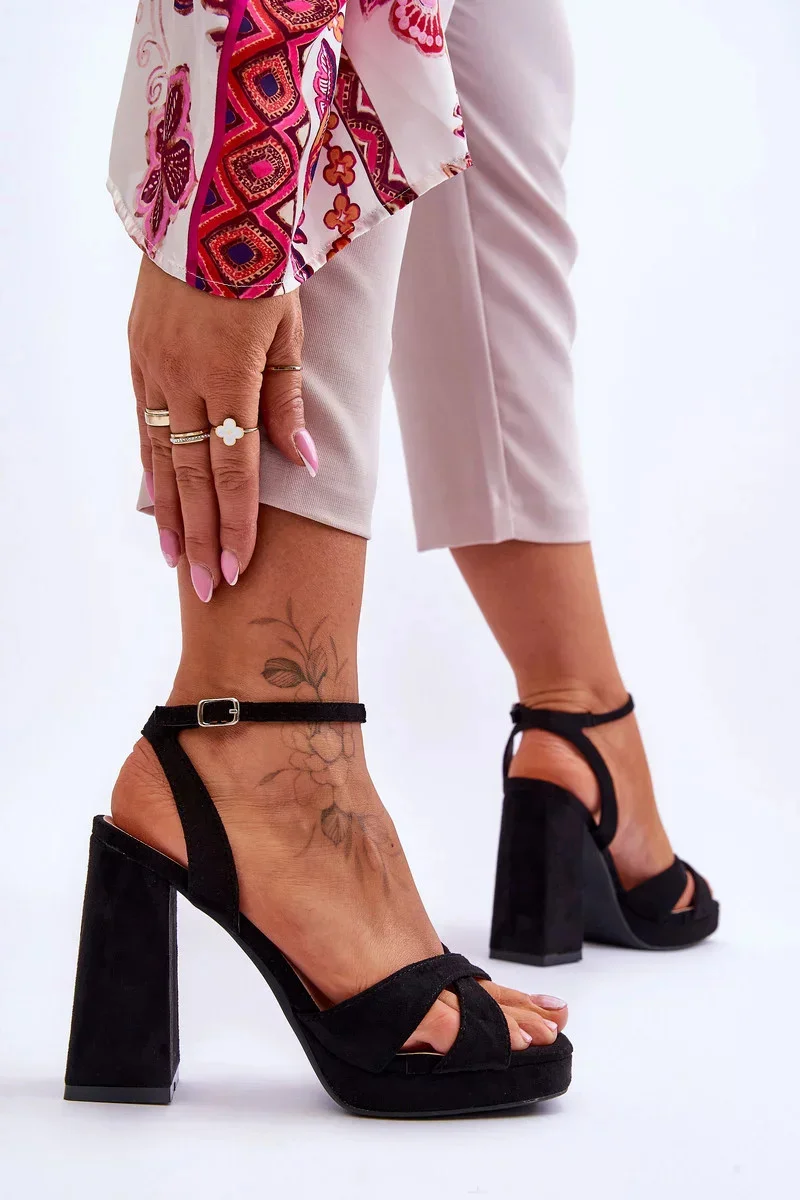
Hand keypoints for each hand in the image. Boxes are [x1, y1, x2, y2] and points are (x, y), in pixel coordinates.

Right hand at [129, 255, 316, 600]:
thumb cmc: (263, 264)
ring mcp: (154, 367)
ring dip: (171, 514)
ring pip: (161, 458)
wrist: (207, 200)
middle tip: (207, 587)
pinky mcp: (137, 355)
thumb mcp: (288, 329)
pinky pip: (144, 424)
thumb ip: (287, 400)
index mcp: (228, 372)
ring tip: (177, 559)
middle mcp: (183, 377)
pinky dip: (152, 468)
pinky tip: (157, 501)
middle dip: (203, 536)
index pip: (234, 469)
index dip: (238, 523)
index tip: (239, 566)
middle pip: (193, 476)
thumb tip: (300, 464)